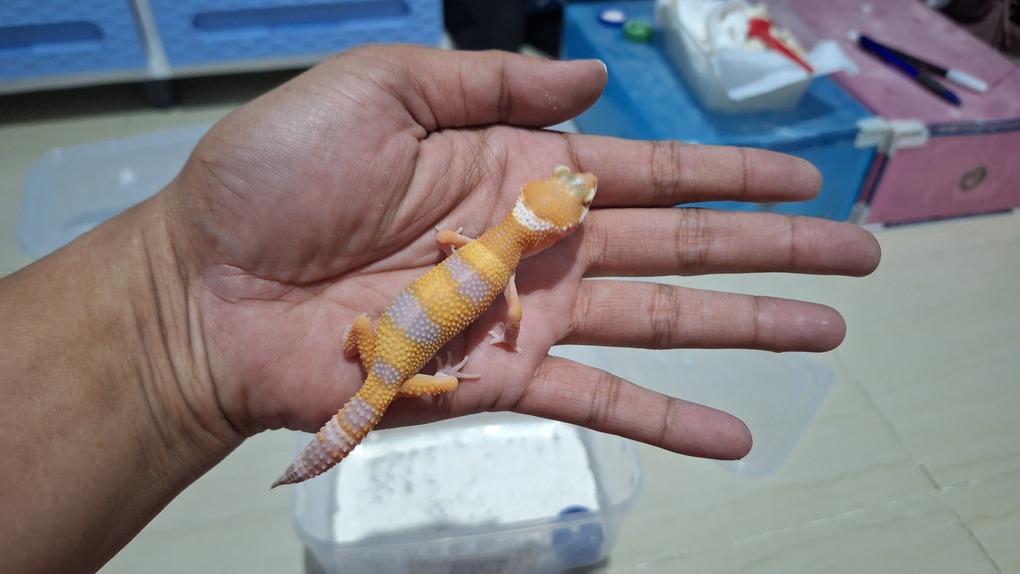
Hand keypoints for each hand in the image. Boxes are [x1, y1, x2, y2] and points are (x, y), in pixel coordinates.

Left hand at [167, 45, 879, 460]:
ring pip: (664, 317)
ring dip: (749, 326)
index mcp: (514, 169)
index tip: (802, 173)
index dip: (729, 171)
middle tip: (855, 248)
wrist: (209, 290)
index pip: (649, 167)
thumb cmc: (272, 180)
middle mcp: (537, 244)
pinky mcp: (499, 382)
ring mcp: (526, 317)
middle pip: (683, 241)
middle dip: (774, 244)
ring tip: (828, 330)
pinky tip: (734, 434)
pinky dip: (667, 421)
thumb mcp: (377, 88)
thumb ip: (488, 80)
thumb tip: (590, 79)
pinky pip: (599, 404)